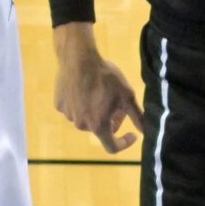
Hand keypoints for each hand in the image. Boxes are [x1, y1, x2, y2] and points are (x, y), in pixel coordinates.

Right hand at [53, 26, 144, 152]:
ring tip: (98, 93)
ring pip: (86, 119)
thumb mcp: (127, 96)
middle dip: (110, 121)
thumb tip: (145, 133)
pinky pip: (73, 109)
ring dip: (94, 112)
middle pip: (100, 129)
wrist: (79, 58)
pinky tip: (83, 89)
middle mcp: (81, 125)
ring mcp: (68, 114)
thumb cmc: (106, 78)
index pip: (112, 147)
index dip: (124, 143)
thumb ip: (137, 117)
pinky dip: (80, 104)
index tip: (131, 133)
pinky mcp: (59, 104)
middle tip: (116, 104)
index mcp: (99, 126)